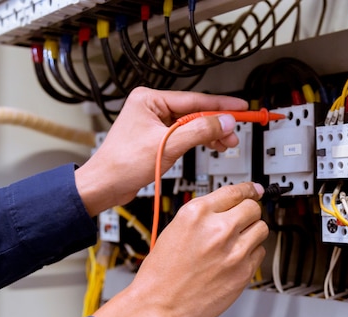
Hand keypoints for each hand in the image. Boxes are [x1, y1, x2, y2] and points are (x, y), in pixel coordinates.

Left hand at [75, 87, 247, 215]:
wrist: (105, 185)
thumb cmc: (123, 164)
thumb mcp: (168, 145)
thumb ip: (200, 131)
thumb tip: (224, 121)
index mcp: (150, 99)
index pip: (195, 99)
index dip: (222, 105)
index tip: (241, 107)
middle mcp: (151, 107)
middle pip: (195, 111)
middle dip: (217, 123)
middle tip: (236, 132)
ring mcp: (153, 123)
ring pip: (191, 124)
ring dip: (210, 133)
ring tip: (226, 142)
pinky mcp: (156, 138)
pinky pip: (183, 134)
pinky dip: (199, 140)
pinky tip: (211, 145)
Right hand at [93, 182, 267, 316]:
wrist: (158, 306)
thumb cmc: (160, 274)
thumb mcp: (175, 229)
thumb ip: (203, 216)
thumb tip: (226, 208)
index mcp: (197, 213)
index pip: (235, 191)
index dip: (248, 190)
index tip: (254, 190)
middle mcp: (218, 229)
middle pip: (253, 208)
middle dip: (249, 212)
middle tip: (244, 220)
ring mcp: (234, 251)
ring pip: (262, 229)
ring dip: (252, 233)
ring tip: (238, 242)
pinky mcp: (243, 272)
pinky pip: (260, 253)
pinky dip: (251, 254)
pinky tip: (235, 260)